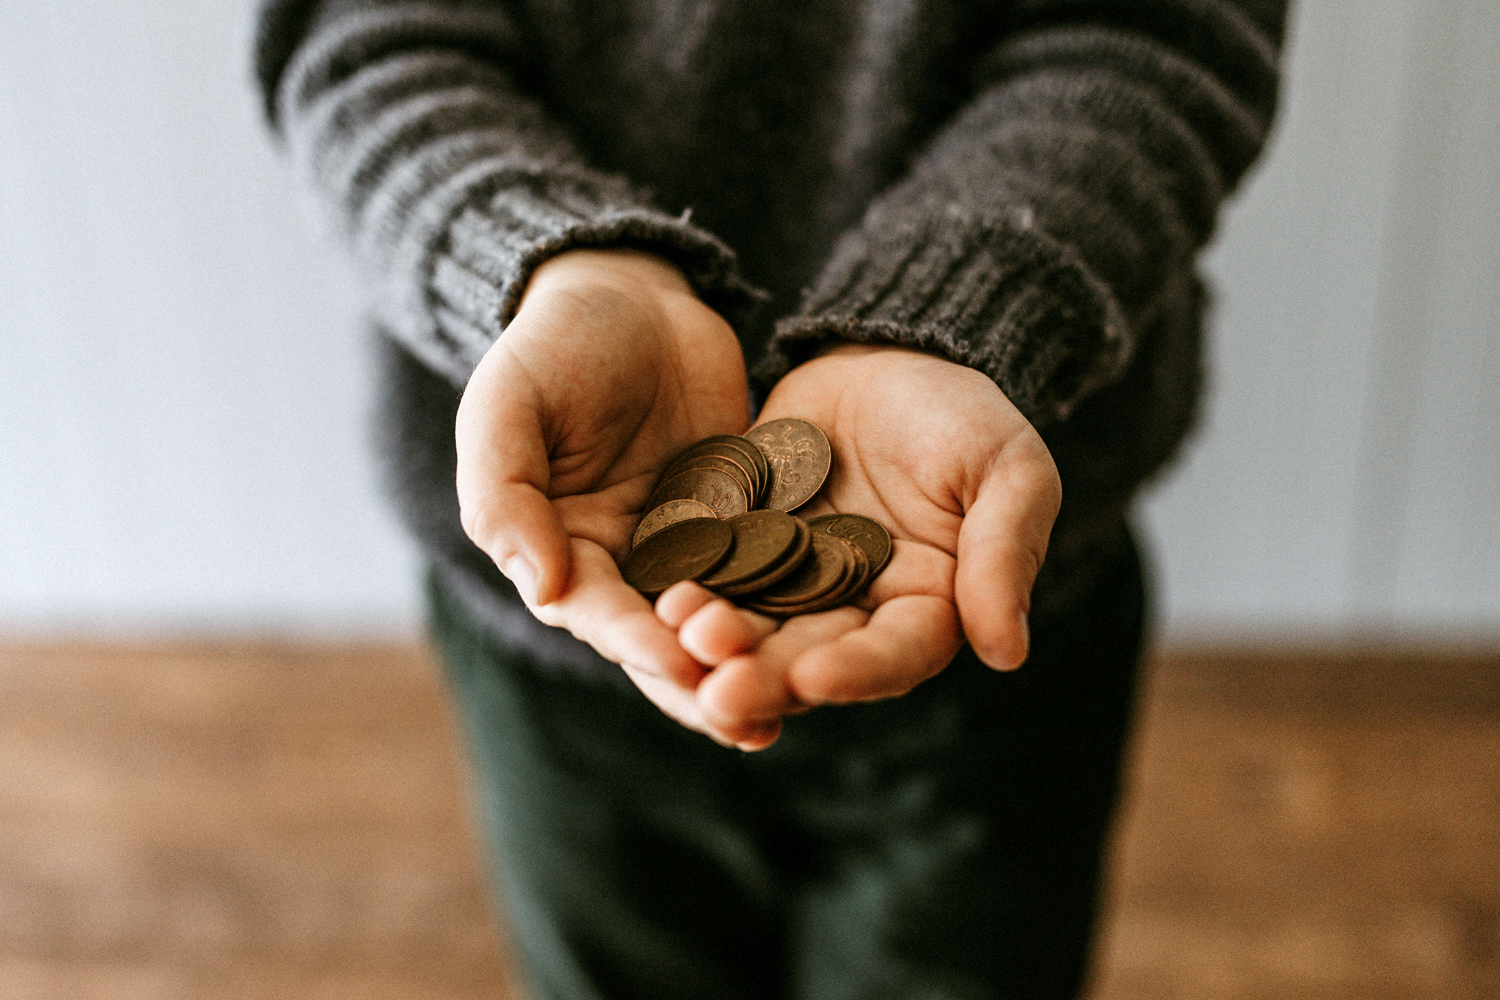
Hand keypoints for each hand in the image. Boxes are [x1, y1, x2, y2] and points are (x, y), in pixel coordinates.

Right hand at [455, 249, 761, 739]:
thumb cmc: (552, 344)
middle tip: (749, 721)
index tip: (680, 663)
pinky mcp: (743, 521)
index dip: (636, 641)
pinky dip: (792, 606)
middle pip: (662, 641)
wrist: (629, 293)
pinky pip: (768, 570)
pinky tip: (835, 635)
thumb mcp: (508, 404)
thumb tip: (544, 589)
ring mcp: (688, 547)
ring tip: (794, 706)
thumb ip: (507, 493)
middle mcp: (624, 565)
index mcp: (560, 550)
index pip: (598, 613)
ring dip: (751, 664)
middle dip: (702, 682)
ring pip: (720, 621)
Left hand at [657, 343, 1060, 748]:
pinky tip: (657, 596)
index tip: (813, 678)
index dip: (856, 672)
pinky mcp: (739, 544)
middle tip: (718, 692)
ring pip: (752, 627)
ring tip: (682, 639)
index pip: (895, 654)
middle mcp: (853, 610)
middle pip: (810, 658)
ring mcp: (790, 580)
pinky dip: (686, 587)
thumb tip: (1008, 653)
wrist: (885, 354)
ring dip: (717, 643)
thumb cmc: (963, 413)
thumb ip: (1003, 555)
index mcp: (926, 607)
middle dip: (766, 676)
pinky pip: (710, 573)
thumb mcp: (1007, 471)